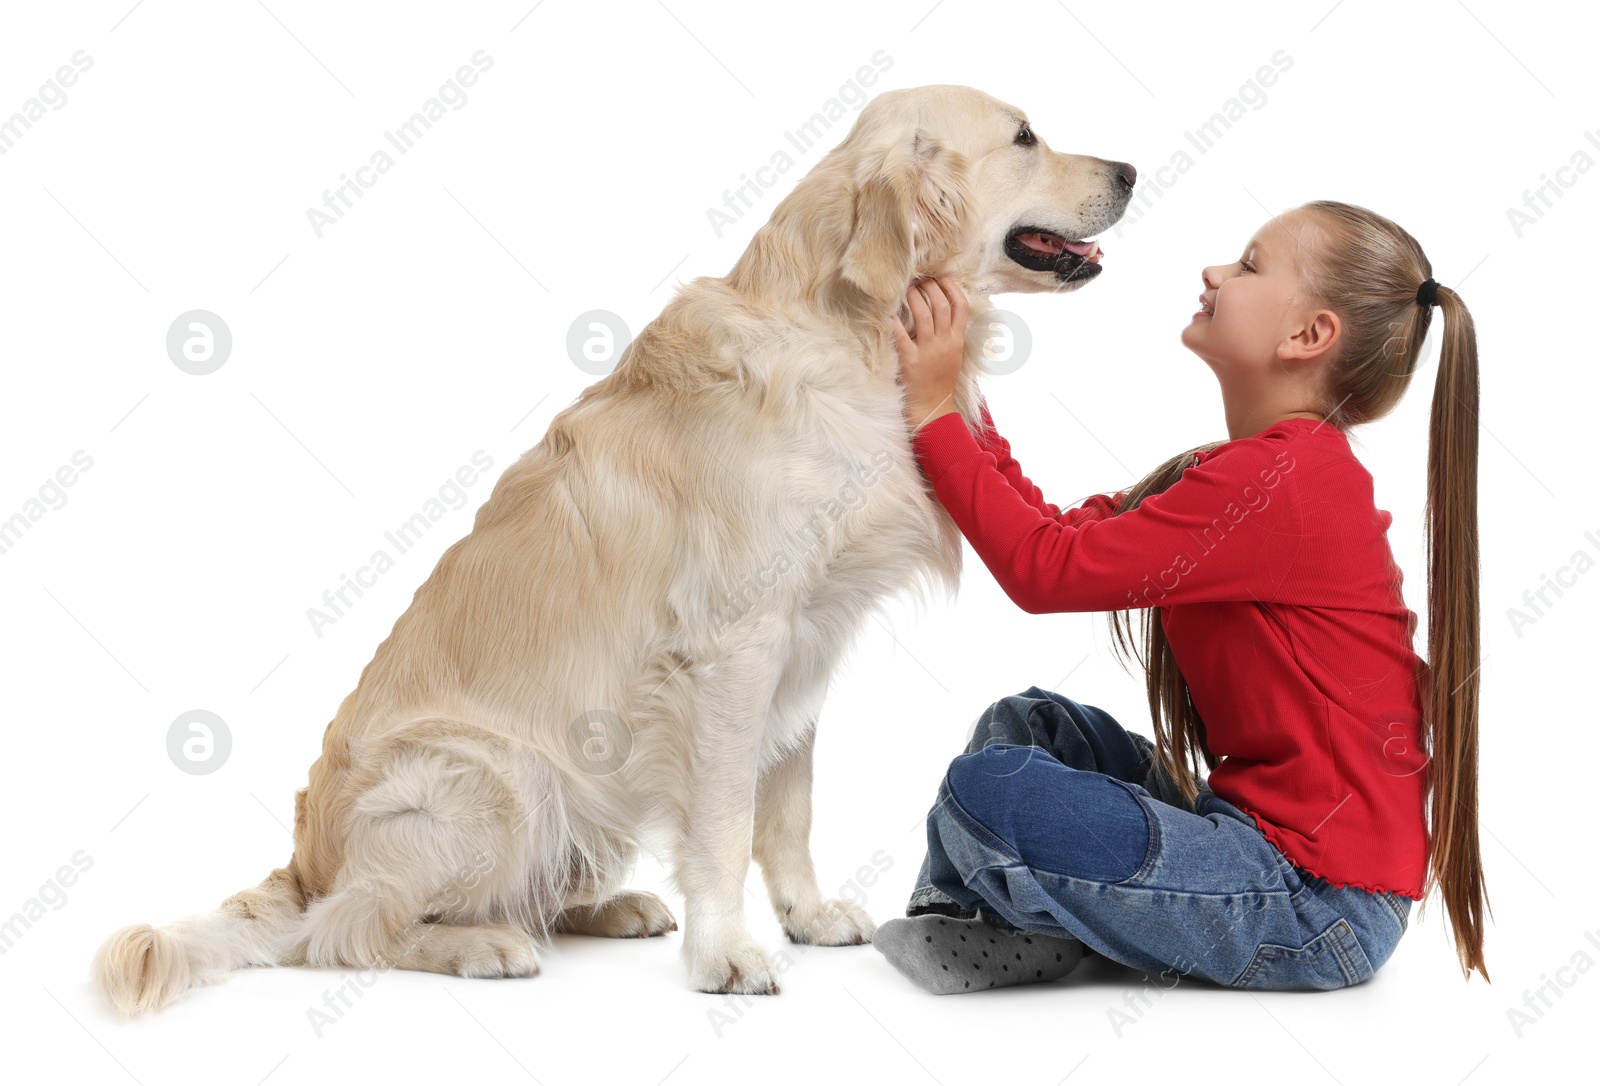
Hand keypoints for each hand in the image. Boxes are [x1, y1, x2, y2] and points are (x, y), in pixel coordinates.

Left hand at [891, 275, 967, 430]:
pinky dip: (895, 320)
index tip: (941, 277)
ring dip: (914, 296)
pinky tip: (889, 309)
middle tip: (919, 280)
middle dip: (930, 287)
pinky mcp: (909, 360)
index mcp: (957, 340)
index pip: (960, 306)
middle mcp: (944, 343)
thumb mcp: (954, 354)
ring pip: (923, 314)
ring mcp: (927, 351)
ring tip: (907, 288)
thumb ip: (951, 333)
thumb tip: (944, 308)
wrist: (932, 407)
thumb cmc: (940, 379)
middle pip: (940, 305)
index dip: (951, 288)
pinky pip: (901, 334)